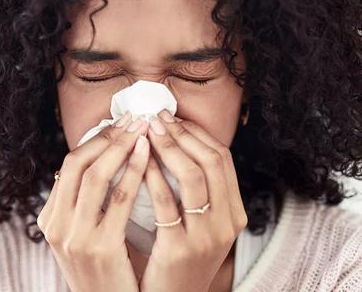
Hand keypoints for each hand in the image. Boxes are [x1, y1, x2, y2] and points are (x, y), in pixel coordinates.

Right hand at [37, 112, 149, 291]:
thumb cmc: (101, 271)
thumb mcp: (81, 236)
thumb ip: (83, 204)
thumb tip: (99, 162)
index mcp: (50, 219)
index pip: (69, 165)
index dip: (95, 140)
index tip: (118, 124)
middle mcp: (56, 225)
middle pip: (77, 163)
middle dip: (107, 136)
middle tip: (132, 118)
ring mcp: (75, 237)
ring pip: (95, 176)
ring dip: (120, 147)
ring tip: (141, 129)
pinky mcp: (100, 247)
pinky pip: (118, 200)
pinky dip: (133, 173)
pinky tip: (147, 155)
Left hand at [139, 109, 247, 291]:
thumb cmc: (181, 257)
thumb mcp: (201, 224)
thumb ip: (196, 191)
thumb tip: (173, 144)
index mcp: (235, 212)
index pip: (222, 158)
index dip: (196, 132)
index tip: (172, 117)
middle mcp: (228, 223)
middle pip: (211, 161)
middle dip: (182, 134)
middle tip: (156, 118)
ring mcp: (207, 237)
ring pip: (193, 176)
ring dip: (168, 148)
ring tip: (146, 132)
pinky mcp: (180, 250)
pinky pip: (167, 203)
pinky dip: (153, 177)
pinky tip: (138, 163)